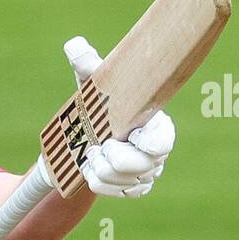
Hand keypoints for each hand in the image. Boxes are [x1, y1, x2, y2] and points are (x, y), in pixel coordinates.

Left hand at [63, 36, 175, 197]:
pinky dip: (99, 183)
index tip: (132, 136)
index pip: (164, 140)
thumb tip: (74, 45)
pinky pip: (119, 193)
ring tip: (91, 155)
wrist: (88, 136)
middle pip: (142, 166)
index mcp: (155, 123)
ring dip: (101, 171)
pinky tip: (92, 169)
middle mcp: (156, 151)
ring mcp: (148, 172)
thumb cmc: (97, 105)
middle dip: (114, 159)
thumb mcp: (92, 86)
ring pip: (126, 182)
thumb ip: (87, 65)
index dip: (153, 143)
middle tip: (99, 147)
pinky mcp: (136, 188)